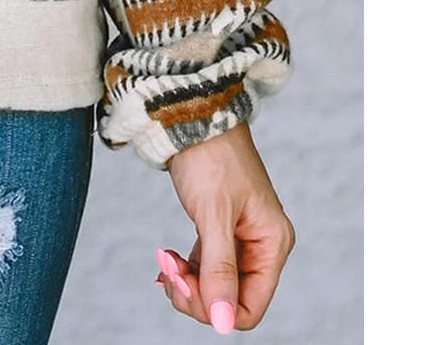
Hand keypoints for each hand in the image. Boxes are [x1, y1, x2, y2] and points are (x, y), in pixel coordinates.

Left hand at [153, 122, 295, 330]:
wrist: (192, 113)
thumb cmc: (209, 155)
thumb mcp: (213, 215)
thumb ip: (219, 270)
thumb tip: (224, 322)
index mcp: (272, 243)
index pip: (250, 306)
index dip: (216, 308)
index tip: (181, 286)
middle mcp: (261, 244)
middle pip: (232, 298)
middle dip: (197, 294)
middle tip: (166, 272)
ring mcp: (241, 236)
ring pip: (216, 284)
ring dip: (187, 282)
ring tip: (164, 262)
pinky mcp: (220, 228)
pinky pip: (206, 266)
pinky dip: (186, 269)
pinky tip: (167, 262)